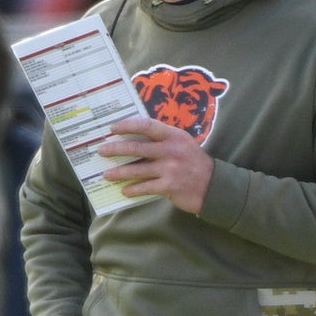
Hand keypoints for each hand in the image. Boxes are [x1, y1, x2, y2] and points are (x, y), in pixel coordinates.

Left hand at [98, 116, 214, 212]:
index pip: (147, 126)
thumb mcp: (181, 144)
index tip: (112, 128)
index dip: (127, 125)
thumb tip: (133, 140)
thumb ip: (162, 140)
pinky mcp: (169, 186)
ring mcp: (170, 169)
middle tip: (101, 150)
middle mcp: (171, 150)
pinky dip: (133, 189)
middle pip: (137, 148)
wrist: (213, 185)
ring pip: (137, 170)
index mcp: (173, 136)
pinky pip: (145, 187)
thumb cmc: (193, 162)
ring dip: (119, 172)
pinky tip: (124, 190)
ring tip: (106, 174)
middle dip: (116, 149)